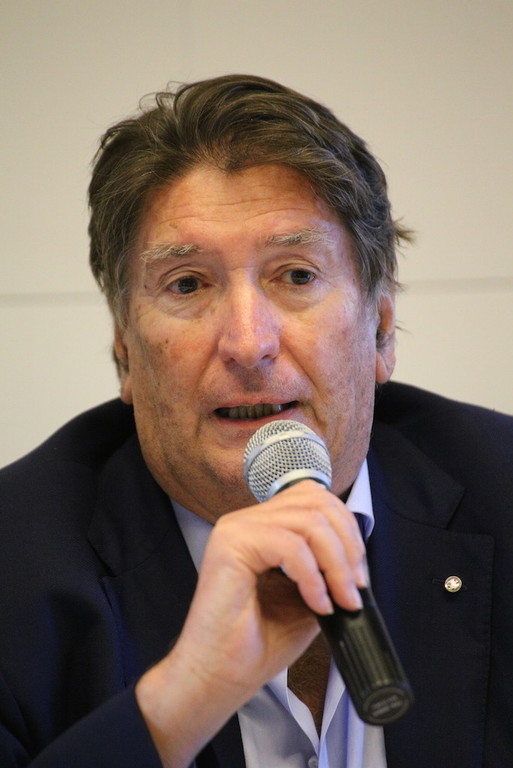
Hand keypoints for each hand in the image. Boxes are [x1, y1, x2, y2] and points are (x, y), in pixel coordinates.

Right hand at [136, 480, 365, 766]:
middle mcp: (247, 520)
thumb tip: (358, 562)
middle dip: (348, 544)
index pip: (314, 498)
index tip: (359, 576)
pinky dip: (313, 576)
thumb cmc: (256, 644)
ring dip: (336, 563)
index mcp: (263, 526)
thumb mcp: (307, 598)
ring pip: (308, 521)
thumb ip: (326, 570)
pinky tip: (318, 604)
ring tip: (342, 600)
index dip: (347, 530)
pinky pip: (290, 545)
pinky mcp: (230, 545)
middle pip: (316, 501)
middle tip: (355, 588)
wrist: (218, 676)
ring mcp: (236, 528)